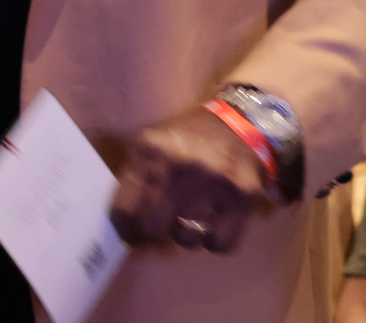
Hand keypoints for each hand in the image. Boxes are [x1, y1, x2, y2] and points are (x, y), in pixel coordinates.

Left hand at [109, 105, 267, 253]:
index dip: (125, 228)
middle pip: (152, 229)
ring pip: (186, 239)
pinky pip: (220, 243)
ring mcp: (214, 182)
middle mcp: (180, 166)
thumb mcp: (150, 143)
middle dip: (153, 234)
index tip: (131, 232)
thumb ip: (134, 177)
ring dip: (185, 235)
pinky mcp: (244, 197)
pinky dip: (214, 240)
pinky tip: (213, 223)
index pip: (124, 210)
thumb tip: (122, 223)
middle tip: (159, 228)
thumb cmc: (186, 138)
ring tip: (189, 218)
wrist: (239, 122)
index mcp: (150, 151)